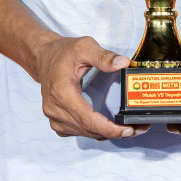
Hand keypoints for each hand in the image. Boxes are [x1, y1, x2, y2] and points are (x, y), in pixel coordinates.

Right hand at [30, 35, 145, 140]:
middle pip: (88, 130)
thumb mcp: (84, 46)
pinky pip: (79, 132)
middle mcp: (55, 109)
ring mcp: (54, 118)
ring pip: (85, 133)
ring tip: (128, 128)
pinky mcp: (57, 121)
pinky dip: (95, 132)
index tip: (128, 130)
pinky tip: (109, 127)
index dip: (109, 129)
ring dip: (106, 134)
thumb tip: (123, 63)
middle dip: (114, 132)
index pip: (87, 119)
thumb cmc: (62, 52)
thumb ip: (104, 56)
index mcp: (61, 93)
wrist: (43, 57)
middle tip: (137, 128)